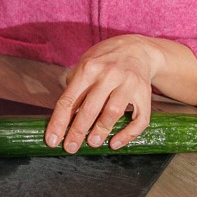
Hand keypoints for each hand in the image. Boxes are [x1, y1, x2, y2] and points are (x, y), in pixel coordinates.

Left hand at [45, 35, 164, 151]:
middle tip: (70, 148)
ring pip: (113, 112)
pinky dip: (127, 134)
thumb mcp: (85, 62)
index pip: (69, 99)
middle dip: (77, 131)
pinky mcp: (144, 93)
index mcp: (88, 68)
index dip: (59, 122)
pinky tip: (115, 143)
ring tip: (92, 144)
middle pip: (90, 108)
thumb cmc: (105, 60)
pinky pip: (139, 119)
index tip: (52, 140)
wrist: (137, 49)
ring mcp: (128, 83)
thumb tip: (61, 115)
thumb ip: (73, 85)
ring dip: (101, 131)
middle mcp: (108, 74)